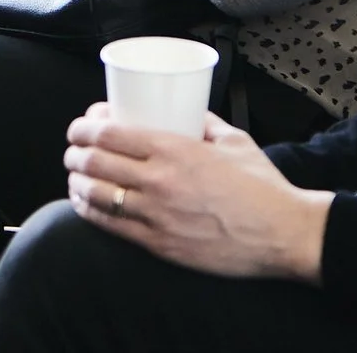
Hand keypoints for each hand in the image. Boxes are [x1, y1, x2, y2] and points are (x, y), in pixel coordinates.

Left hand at [63, 102, 330, 281]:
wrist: (283, 234)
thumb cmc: (262, 188)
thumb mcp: (233, 141)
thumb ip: (205, 124)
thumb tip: (188, 112)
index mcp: (174, 150)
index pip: (109, 133)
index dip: (83, 128)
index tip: (80, 127)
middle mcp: (159, 181)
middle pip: (94, 162)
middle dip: (75, 153)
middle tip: (74, 150)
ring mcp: (156, 215)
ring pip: (96, 195)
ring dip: (77, 182)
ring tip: (75, 176)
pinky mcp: (159, 244)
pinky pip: (111, 226)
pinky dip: (90, 211)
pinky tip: (85, 204)